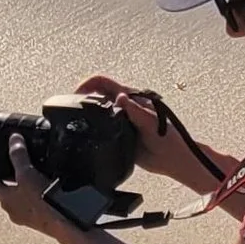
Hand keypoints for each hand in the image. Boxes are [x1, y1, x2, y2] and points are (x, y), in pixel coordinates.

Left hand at [0, 135, 75, 243]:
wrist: (64, 223)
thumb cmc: (41, 203)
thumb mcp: (27, 174)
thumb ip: (19, 156)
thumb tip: (14, 140)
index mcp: (5, 200)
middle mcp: (15, 211)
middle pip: (9, 193)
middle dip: (13, 181)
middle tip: (17, 169)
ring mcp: (29, 217)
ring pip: (24, 200)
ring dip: (28, 190)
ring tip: (36, 177)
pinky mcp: (44, 219)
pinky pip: (39, 205)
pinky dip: (42, 197)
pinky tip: (51, 190)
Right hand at [75, 75, 221, 189]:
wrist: (173, 160)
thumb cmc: (169, 138)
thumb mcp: (152, 123)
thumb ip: (137, 111)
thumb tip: (121, 97)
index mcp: (130, 98)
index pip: (102, 83)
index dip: (87, 84)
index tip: (76, 95)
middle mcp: (122, 108)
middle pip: (95, 96)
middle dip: (81, 99)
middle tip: (70, 111)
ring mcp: (118, 122)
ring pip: (96, 113)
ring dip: (84, 114)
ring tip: (74, 123)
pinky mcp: (117, 136)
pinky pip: (99, 131)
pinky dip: (91, 130)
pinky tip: (85, 138)